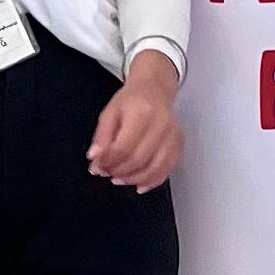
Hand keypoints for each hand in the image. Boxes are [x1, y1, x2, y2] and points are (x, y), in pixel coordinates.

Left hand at [88, 57, 183, 193]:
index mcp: (142, 112)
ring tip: (119, 178)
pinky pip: (167, 169)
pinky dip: (152, 181)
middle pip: (138, 160)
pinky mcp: (179, 144)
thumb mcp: (109, 113)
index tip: (97, 166)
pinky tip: (139, 184)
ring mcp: (172, 135)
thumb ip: (101, 137)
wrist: (154, 89)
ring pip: (154, 168)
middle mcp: (161, 124)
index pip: (123, 147)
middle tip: (106, 172)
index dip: (108, 161)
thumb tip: (95, 158)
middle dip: (118, 171)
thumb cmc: (131, 101)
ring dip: (133, 179)